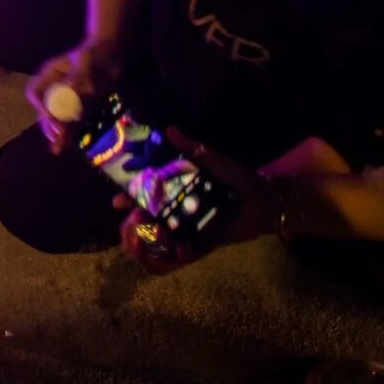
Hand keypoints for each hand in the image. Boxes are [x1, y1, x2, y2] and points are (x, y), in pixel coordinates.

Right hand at [24, 38, 121, 154]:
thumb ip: (76, 80)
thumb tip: (68, 95)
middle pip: (45, 109)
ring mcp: (67, 97)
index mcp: (50, 75)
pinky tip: (68, 144)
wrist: (114, 52)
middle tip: (57, 139)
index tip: (51, 117)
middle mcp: (54, 87)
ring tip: (58, 148)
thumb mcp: (85, 64)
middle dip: (50, 124)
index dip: (40, 106)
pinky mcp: (80, 104)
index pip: (35, 92)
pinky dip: (69, 132)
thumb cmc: (96, 53)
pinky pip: (71, 120)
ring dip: (57, 133)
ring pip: (57, 118)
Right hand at [113, 127, 279, 274]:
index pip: (149, 190)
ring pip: (161, 233)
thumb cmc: (240, 178)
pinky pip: (183, 251)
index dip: (132, 192)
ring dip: (147, 233)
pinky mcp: (202, 243)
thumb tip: (169, 129)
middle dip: (134, 214)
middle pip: (150, 213)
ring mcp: (190, 227)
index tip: (118, 196)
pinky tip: (162, 249)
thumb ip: (192, 147)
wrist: (264, 202)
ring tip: (137, 230)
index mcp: (180, 187)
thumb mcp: (214, 160)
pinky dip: (171, 253)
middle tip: (125, 212)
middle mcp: (181, 207)